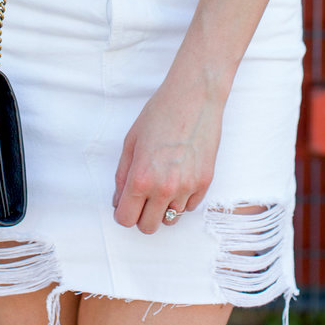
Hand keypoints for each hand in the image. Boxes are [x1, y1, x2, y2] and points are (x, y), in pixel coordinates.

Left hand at [112, 81, 223, 233]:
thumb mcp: (131, 141)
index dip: (123, 212)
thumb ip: (122, 175)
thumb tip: (119, 201)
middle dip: (141, 215)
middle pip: (148, 227)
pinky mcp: (205, 183)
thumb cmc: (160, 113)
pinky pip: (189, 207)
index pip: (126, 219)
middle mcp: (164, 188)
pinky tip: (179, 175)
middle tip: (142, 197)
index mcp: (141, 178)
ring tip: (162, 183)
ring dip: (162, 208)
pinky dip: (182, 199)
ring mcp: (187, 187)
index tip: (125, 203)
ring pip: (170, 220)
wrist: (194, 97)